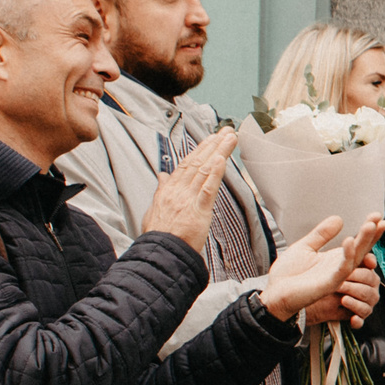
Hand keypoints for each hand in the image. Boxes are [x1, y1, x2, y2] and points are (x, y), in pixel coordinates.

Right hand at [141, 133, 235, 251]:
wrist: (160, 253)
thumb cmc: (159, 234)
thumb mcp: (155, 208)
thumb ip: (161, 190)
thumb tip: (162, 175)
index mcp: (169, 189)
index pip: (187, 163)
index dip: (200, 149)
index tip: (211, 138)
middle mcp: (178, 190)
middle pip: (198, 161)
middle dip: (213, 144)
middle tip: (226, 131)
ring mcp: (188, 199)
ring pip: (205, 169)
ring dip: (219, 152)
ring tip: (230, 138)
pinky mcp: (198, 210)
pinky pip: (208, 188)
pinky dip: (215, 172)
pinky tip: (222, 159)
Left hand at [260, 216, 382, 323]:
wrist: (274, 294)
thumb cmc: (287, 276)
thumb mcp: (304, 247)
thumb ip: (321, 234)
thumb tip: (339, 218)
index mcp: (335, 259)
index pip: (357, 243)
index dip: (367, 230)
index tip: (375, 215)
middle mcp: (339, 268)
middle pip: (362, 249)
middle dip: (371, 234)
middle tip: (380, 220)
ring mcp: (336, 277)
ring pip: (357, 258)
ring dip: (364, 241)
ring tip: (369, 225)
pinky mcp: (329, 284)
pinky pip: (342, 269)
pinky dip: (348, 255)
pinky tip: (349, 240)